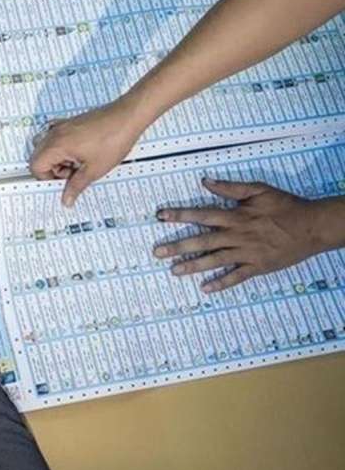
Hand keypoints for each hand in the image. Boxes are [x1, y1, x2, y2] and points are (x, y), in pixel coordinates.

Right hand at [29, 96, 149, 206]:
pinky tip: (79, 152)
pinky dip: (62, 147)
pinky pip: (57, 137)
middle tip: (72, 174)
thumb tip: (66, 199)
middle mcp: (55, 133)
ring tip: (77, 163)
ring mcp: (62, 126)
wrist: (127, 117)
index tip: (63, 183)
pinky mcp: (71, 123)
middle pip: (38, 156)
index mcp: (57, 145)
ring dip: (57, 158)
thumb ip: (76, 186)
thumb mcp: (94, 170)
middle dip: (52, 169)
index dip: (48, 179)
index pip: (35, 166)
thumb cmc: (114, 138)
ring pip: (47, 147)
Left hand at [153, 179, 329, 292]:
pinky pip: (237, 276)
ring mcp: (247, 253)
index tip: (160, 216)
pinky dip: (222, 283)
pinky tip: (206, 288)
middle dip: (178, 246)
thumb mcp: (259, 190)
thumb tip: (205, 181)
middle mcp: (238, 235)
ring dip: (193, 266)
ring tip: (174, 271)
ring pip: (215, 260)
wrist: (313, 226)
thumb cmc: (285, 206)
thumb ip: (231, 188)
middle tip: (157, 251)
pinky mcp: (258, 266)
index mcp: (236, 216)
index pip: (202, 215)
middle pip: (203, 241)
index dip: (180, 215)